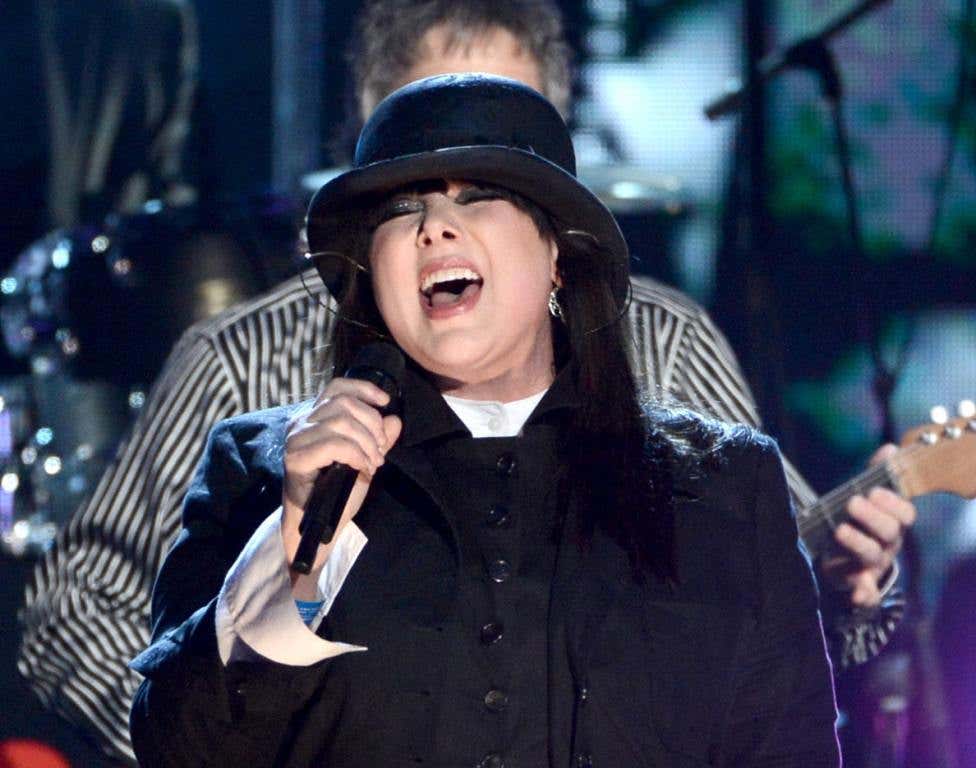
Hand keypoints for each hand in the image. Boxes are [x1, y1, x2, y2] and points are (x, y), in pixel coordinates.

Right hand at [281, 378, 401, 594]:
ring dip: (366, 442)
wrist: (318, 527)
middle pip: (344, 403)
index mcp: (314, 417)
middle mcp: (301, 423)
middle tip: (381, 449)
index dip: (363, 389)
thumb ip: (380, 440)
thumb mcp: (366, 460)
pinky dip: (355, 454)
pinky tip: (363, 468)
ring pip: (340, 422)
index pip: (337, 387)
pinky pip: (333, 445)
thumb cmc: (337, 493)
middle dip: (372, 424)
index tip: (385, 401)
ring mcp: (295, 439)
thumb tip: (395, 419)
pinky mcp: (295, 459)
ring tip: (373, 462)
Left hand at [819, 444, 916, 606]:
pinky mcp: (858, 582)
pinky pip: (868, 593)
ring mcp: (874, 564)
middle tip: (852, 503)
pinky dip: (865, 595)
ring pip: (873, 555)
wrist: (848, 558)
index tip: (874, 491)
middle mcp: (887, 544)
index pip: (905, 514)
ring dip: (858, 542)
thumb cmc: (860, 522)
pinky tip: (858, 594)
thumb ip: (876, 473)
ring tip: (839, 530)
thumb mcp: (866, 497)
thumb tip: (891, 448)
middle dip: (872, 517)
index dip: (892, 503)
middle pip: (890, 533)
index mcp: (892, 522)